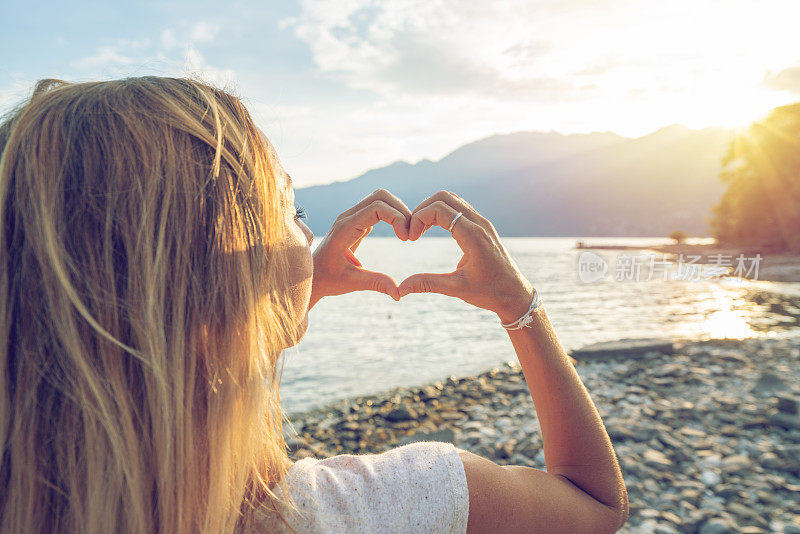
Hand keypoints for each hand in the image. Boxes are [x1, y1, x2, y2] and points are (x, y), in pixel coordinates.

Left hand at [309, 189, 410, 307]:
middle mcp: (348, 218)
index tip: (406, 239)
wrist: (312, 276)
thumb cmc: (328, 280)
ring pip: (380, 199)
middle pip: (380, 196)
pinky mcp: (356, 222)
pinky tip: (399, 233)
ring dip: (398, 211)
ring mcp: (351, 218)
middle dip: (401, 210)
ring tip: (407, 233)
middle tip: (410, 233)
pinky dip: (392, 215)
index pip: (377, 208)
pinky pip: (377, 208)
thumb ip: (376, 283)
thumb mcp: (352, 282)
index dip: (397, 218)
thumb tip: (398, 293)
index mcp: (345, 229)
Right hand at [398, 191, 533, 323]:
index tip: (410, 238)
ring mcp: (483, 223)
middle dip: (422, 209)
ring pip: (452, 200)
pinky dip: (443, 213)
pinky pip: (460, 209)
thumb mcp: (456, 289)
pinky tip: (433, 229)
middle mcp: (479, 223)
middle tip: (412, 230)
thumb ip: (427, 284)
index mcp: (473, 235)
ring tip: (420, 230)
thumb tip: (401, 289)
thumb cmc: (490, 293)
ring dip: (432, 209)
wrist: (516, 295)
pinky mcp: (483, 227)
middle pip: (444, 197)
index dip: (418, 219)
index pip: (439, 210)